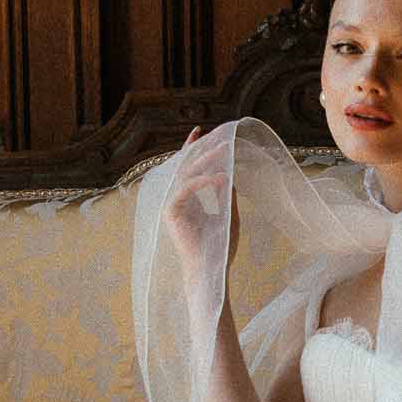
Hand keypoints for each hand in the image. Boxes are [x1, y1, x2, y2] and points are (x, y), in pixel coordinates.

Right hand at [164, 126, 239, 278]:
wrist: (211, 270)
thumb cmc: (220, 247)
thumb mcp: (229, 214)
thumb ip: (226, 195)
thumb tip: (230, 172)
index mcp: (188, 199)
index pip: (189, 169)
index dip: (193, 149)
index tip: (201, 132)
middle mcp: (177, 199)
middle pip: (187, 167)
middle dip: (203, 151)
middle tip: (221, 140)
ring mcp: (172, 205)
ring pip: (186, 174)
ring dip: (205, 161)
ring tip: (224, 151)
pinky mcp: (171, 212)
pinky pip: (185, 189)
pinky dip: (203, 181)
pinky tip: (221, 177)